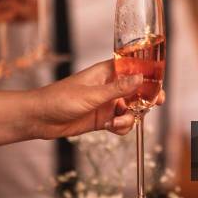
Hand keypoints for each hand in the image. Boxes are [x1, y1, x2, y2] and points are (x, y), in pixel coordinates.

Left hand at [30, 60, 164, 138]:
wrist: (39, 118)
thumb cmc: (60, 99)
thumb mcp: (92, 94)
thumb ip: (117, 89)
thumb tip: (140, 79)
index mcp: (106, 73)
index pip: (132, 69)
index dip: (147, 75)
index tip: (158, 84)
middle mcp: (108, 87)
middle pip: (136, 91)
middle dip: (145, 99)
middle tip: (154, 104)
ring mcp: (106, 103)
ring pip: (130, 109)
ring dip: (129, 118)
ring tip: (116, 123)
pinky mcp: (102, 119)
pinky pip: (120, 123)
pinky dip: (120, 127)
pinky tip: (109, 128)